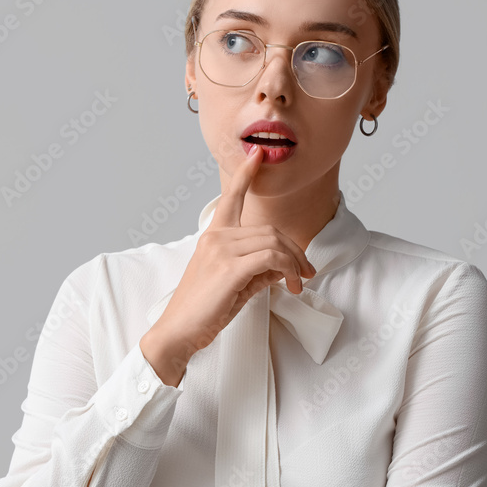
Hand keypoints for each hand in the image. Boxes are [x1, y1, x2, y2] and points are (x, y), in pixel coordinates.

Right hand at [148, 144, 316, 360]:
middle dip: (296, 250)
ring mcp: (221, 250)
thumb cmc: (203, 309)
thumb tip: (285, 267)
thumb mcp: (235, 283)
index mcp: (214, 236)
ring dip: (295, 263)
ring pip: (274, 243)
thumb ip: (259, 269)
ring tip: (299, 283)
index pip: (231, 198)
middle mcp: (216, 237)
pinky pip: (271, 258)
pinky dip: (288, 269)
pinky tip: (291, 284)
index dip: (245, 174)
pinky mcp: (229, 269)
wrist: (178, 332)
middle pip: (270, 230)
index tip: (257, 154)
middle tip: (307, 272)